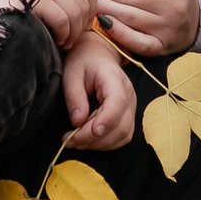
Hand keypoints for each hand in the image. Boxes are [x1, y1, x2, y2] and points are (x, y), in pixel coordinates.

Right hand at [0, 0, 97, 46]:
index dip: (90, 12)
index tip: (80, 27)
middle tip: (71, 39)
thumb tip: (82, 15)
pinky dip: (62, 34)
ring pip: (76, 14)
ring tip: (62, 42)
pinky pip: (63, 20)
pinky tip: (55, 39)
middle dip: (82, 26)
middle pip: (86, 3)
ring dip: (73, 33)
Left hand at [61, 34, 137, 149]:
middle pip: (120, 125)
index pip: (117, 102)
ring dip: (99, 144)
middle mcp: (128, 94)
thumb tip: (78, 121)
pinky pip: (122, 136)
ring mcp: (130, 106)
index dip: (107, 120)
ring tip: (75, 141)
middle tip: (69, 140)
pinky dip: (105, 144)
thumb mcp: (72, 74)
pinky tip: (88, 141)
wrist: (97, 55)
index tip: (92, 132)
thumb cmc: (83, 62)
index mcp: (114, 78)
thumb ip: (75, 97)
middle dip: (94, 138)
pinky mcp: (128, 116)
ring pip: (122, 135)